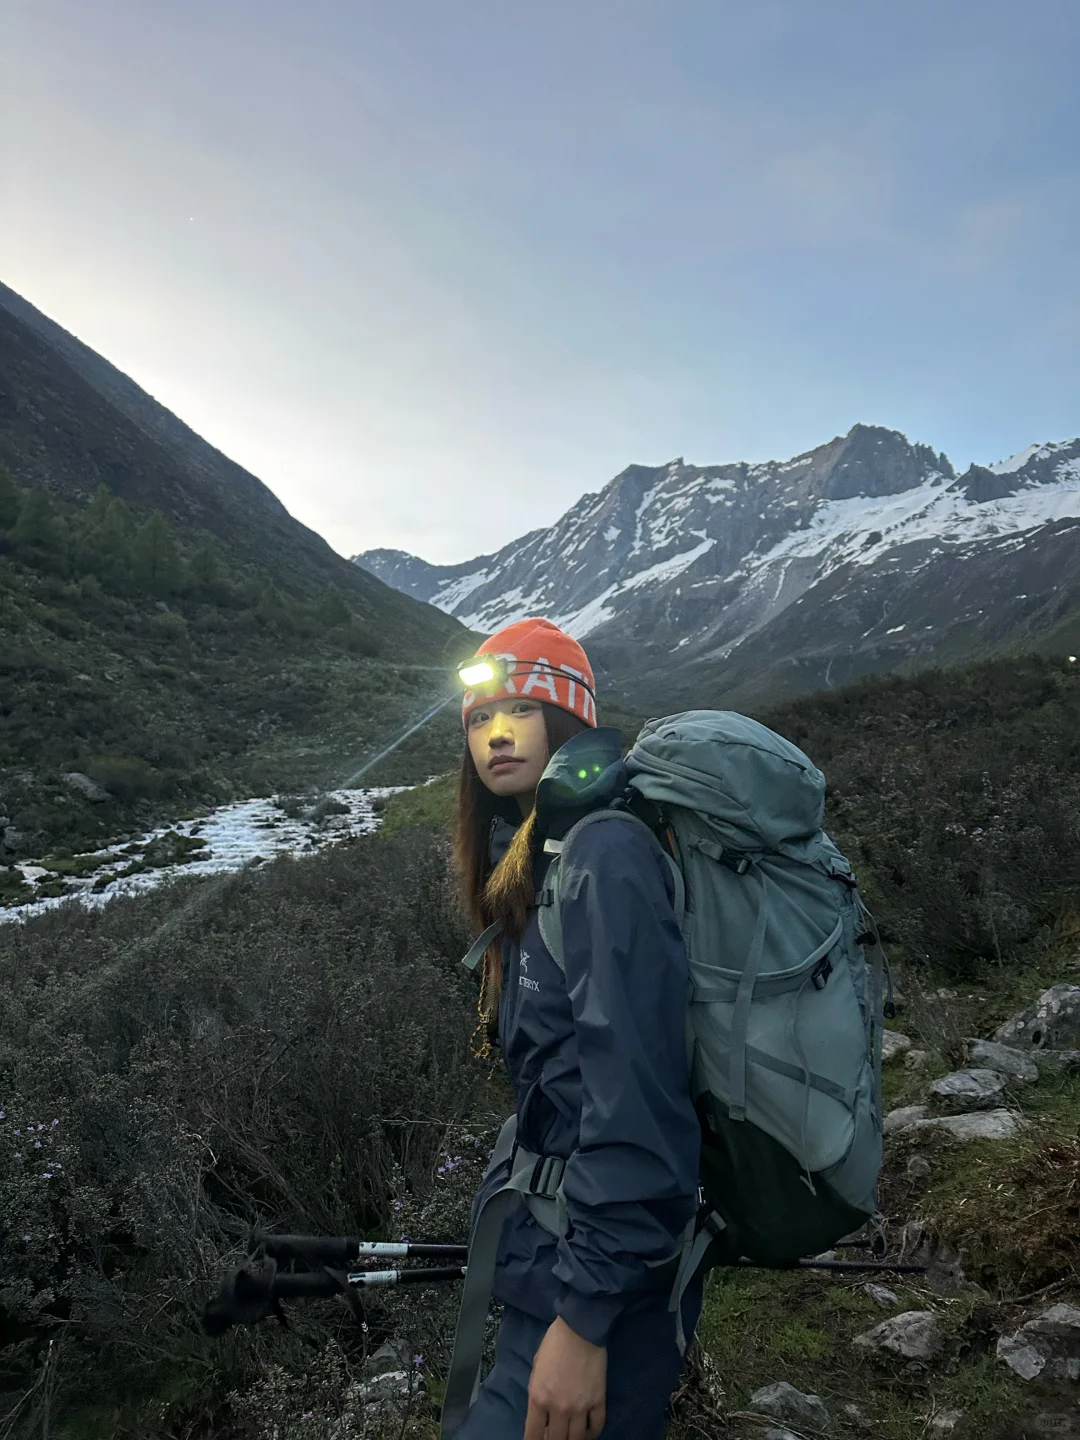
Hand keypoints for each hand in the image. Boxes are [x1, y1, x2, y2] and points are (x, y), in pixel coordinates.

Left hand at [524, 1315, 606, 1438]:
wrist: (580, 1329)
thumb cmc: (554, 1343)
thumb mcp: (536, 1368)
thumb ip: (537, 1391)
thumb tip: (541, 1411)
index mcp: (539, 1399)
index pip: (533, 1435)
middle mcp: (558, 1408)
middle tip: (553, 1437)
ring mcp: (580, 1407)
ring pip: (577, 1439)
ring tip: (570, 1437)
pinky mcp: (598, 1401)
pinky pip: (597, 1426)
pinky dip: (593, 1433)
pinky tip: (588, 1431)